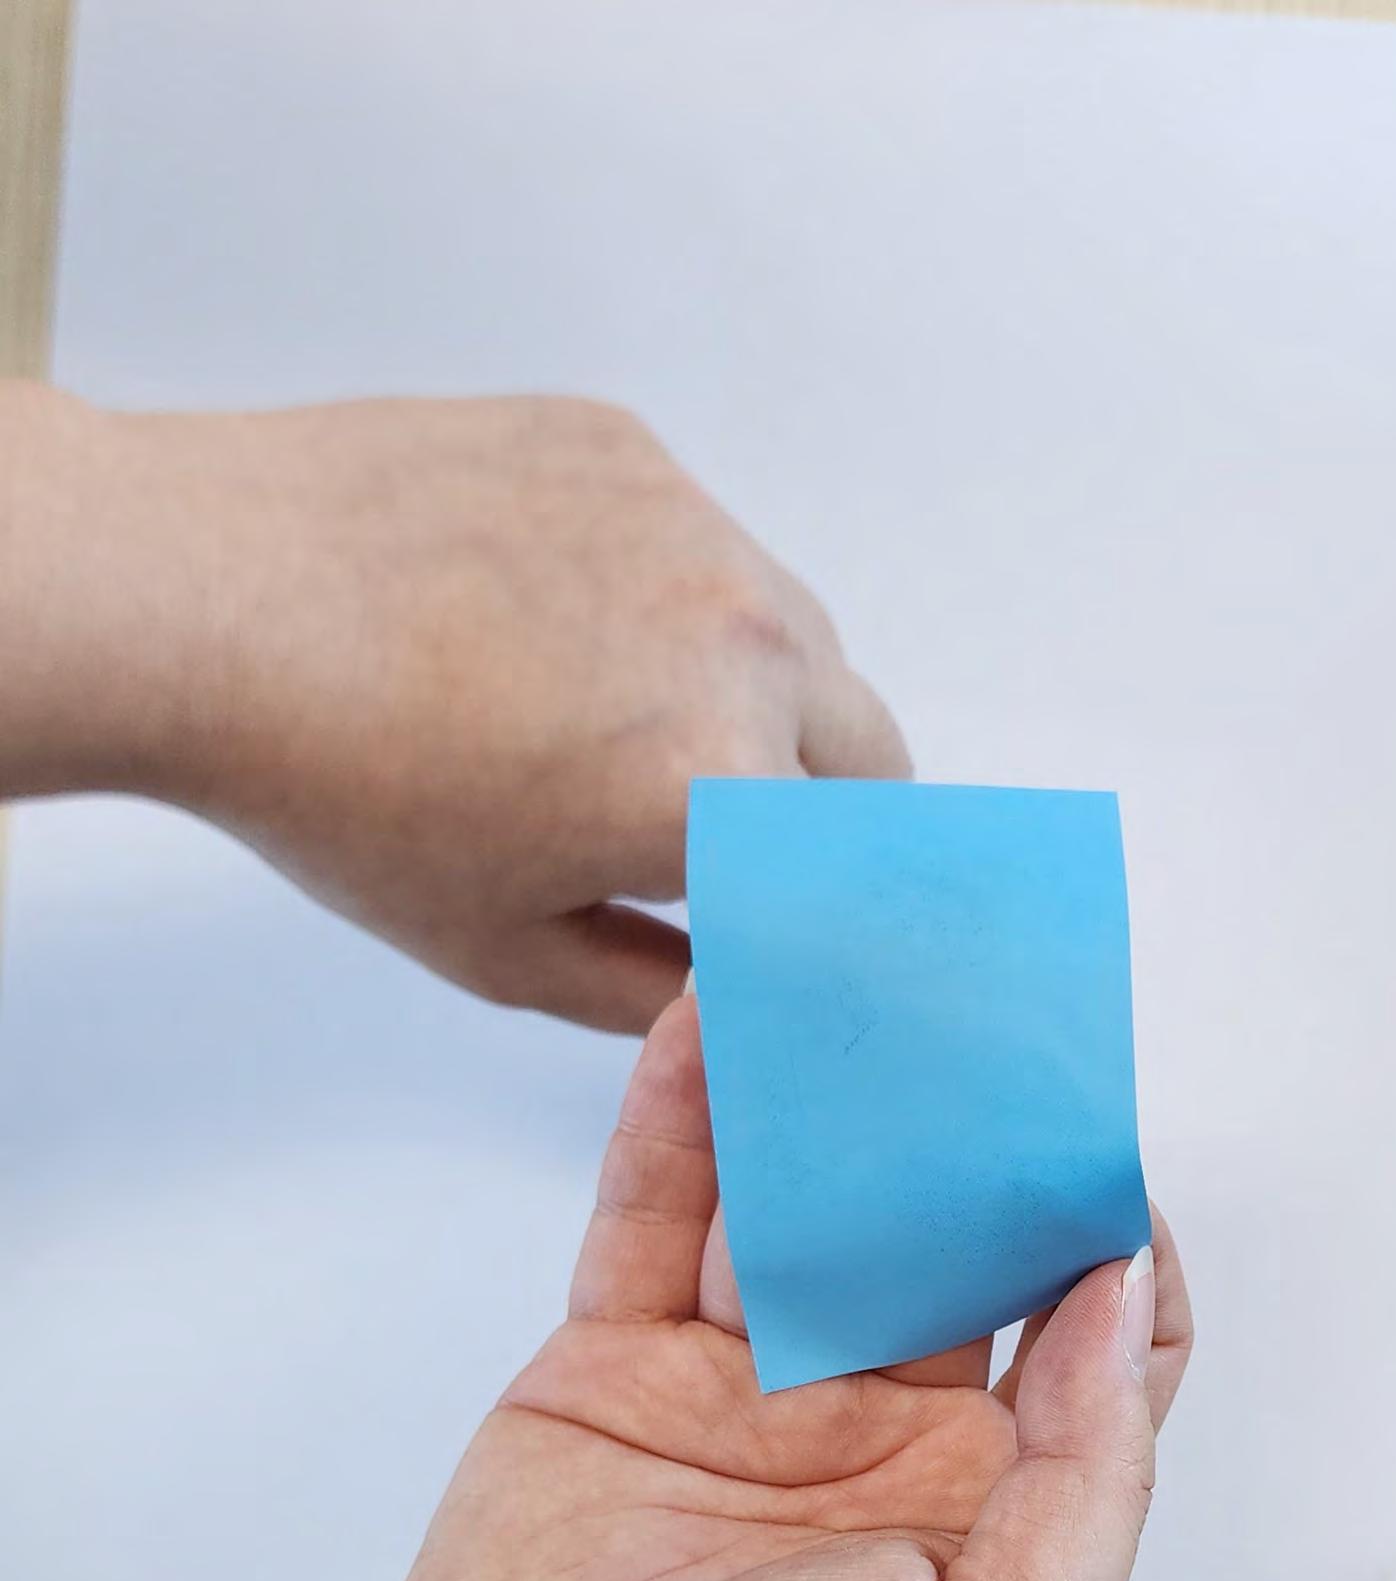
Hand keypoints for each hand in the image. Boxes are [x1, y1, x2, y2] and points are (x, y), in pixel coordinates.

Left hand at [8, 388, 906, 1027]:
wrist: (205, 600)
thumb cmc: (333, 785)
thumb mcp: (504, 952)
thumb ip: (657, 994)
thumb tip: (726, 988)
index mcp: (721, 787)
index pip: (860, 878)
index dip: (835, 917)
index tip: (801, 928)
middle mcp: (741, 642)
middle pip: (867, 750)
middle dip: (820, 811)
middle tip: (722, 841)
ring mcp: (691, 527)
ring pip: (792, 634)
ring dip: (745, 695)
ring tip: (603, 725)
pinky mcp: (627, 448)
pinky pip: (697, 542)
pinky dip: (657, 597)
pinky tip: (538, 626)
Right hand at [362, 997, 1191, 1580]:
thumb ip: (1080, 1472)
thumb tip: (1119, 1287)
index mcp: (988, 1501)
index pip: (1084, 1325)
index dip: (1102, 1221)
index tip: (1093, 1125)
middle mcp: (873, 1432)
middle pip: (939, 1226)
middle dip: (957, 1114)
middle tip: (960, 992)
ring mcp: (740, 1394)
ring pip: (795, 1196)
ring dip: (817, 1086)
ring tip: (833, 963)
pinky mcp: (613, 1373)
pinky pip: (652, 1216)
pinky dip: (676, 1117)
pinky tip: (706, 1026)